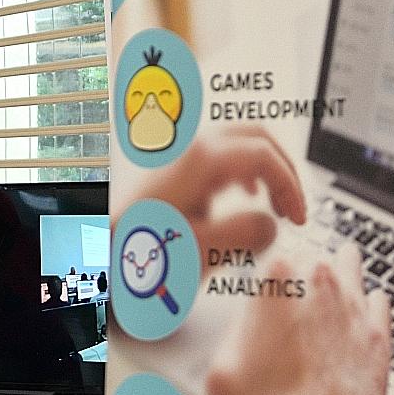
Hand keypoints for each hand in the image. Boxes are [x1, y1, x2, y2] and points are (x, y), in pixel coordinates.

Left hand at [135, 125, 305, 265]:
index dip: (291, 186)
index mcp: (201, 160)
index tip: (299, 219)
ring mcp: (178, 157)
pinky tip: (241, 198)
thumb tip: (273, 224)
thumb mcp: (200, 251)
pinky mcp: (171, 172)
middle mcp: (189, 149)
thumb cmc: (136, 256)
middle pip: (255, 136)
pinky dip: (240, 173)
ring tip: (274, 204)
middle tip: (295, 206)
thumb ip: (247, 234)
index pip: (265, 155)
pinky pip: (217, 157)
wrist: (94, 258)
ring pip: (237, 144)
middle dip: (283, 169)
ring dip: (263, 170)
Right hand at [206, 244, 390, 394]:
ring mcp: (355, 310)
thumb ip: (234, 332)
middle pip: (314, 258)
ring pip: (351, 269)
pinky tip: (362, 308)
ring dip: (340, 273)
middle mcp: (320, 286)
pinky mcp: (379, 338)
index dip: (267, 275)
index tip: (264, 290)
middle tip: (294, 289)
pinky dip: (368, 303)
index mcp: (276, 281)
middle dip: (304, 272)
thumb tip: (244, 325)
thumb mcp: (219, 368)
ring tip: (332, 276)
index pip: (273, 256)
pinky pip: (379, 302)